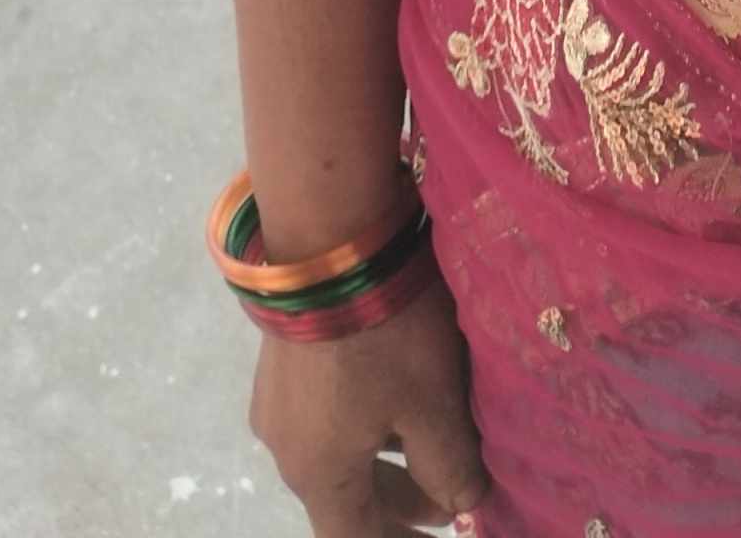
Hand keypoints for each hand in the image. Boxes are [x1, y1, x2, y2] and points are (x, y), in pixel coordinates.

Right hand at [248, 279, 494, 534]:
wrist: (327, 234)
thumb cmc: (385, 332)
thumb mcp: (431, 404)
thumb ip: (449, 467)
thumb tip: (462, 506)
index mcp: (318, 472)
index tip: (438, 536)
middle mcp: (286, 446)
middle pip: (343, 499)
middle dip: (399, 507)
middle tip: (448, 503)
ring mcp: (278, 398)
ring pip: (336, 451)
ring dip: (385, 459)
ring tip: (436, 446)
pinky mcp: (283, 357)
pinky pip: (326, 411)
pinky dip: (365, 421)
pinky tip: (399, 395)